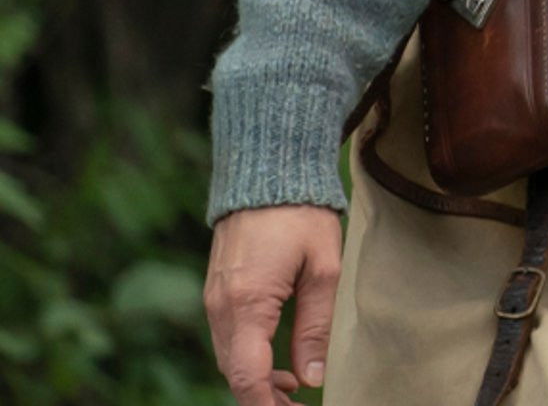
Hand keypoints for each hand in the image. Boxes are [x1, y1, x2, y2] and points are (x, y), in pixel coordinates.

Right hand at [203, 204, 340, 405]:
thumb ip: (316, 326)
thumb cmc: (302, 216)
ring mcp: (214, 299)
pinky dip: (250, 358)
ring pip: (230, 358)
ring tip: (295, 390)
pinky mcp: (217, 292)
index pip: (247, 374)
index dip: (265, 404)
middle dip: (264, 398)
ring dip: (258, 380)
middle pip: (235, 372)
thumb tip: (312, 378)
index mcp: (247, 303)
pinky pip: (229, 338)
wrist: (267, 175)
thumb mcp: (323, 270)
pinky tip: (279, 363)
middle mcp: (221, 306)